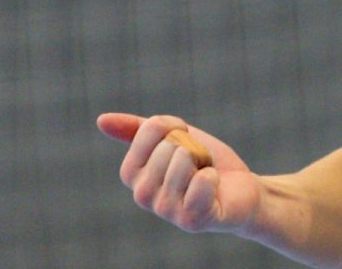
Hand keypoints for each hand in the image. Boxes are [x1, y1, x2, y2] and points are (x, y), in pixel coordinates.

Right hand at [98, 112, 259, 234]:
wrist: (240, 188)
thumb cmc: (204, 163)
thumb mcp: (173, 137)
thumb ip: (139, 129)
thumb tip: (101, 120)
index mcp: (133, 174)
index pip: (149, 130)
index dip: (174, 126)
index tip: (184, 138)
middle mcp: (143, 195)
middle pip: (169, 145)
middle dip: (192, 147)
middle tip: (198, 164)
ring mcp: (166, 210)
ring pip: (184, 160)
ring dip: (204, 162)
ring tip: (205, 175)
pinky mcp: (191, 220)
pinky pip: (202, 182)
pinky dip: (213, 177)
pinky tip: (213, 188)